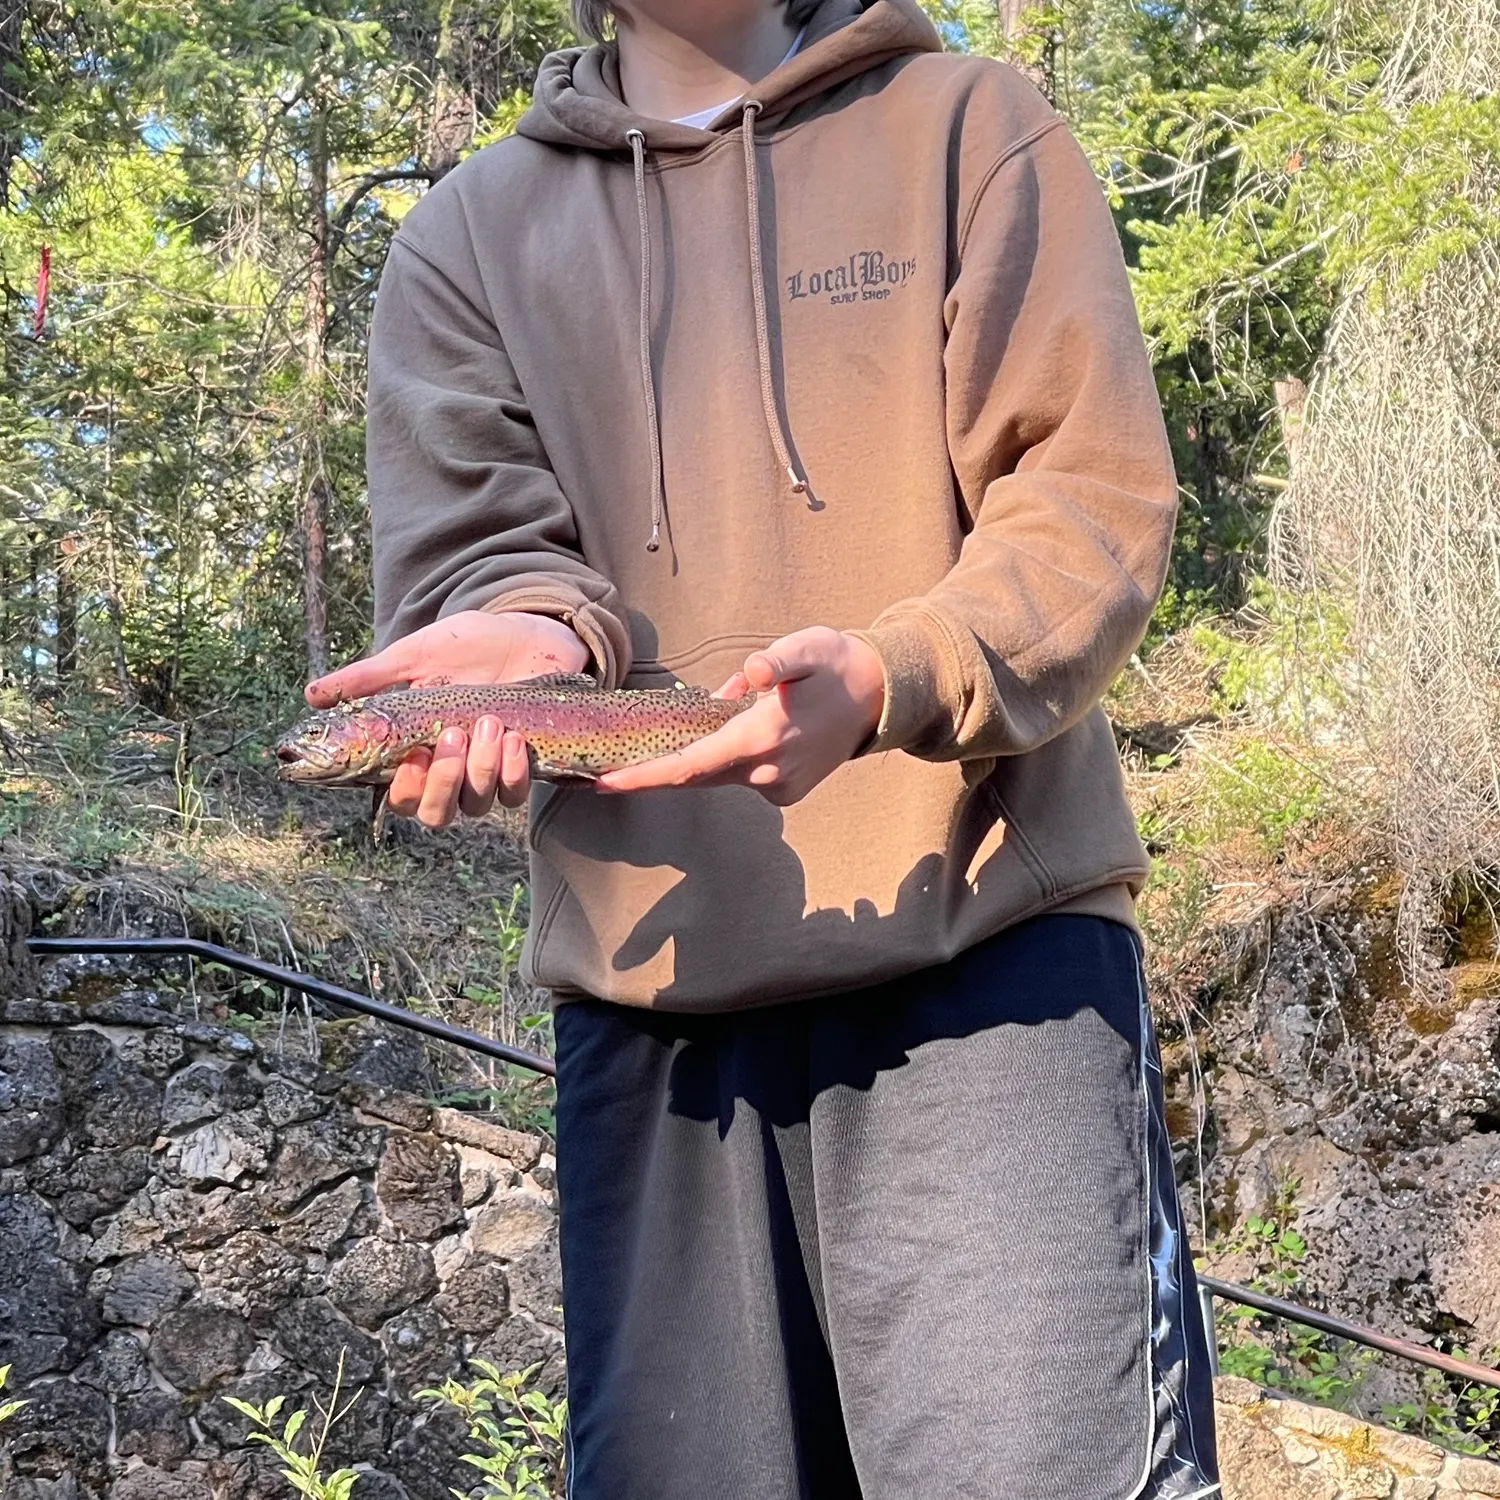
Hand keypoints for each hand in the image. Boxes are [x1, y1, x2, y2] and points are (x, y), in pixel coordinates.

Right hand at [305, 609, 589, 827]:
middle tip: (451, 736)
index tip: (411, 757)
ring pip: (474, 805)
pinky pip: (514, 794)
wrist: (524, 635)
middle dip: (442, 783)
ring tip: (489, 723)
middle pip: (435, 814)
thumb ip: (366, 678)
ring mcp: (485, 776)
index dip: (404, 790)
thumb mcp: (413, 657)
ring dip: (480, 767)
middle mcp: (449, 775)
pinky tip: (512, 738)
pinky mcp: (521, 770)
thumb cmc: (465, 647)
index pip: (401, 798)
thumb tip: (311, 694)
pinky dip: (511, 771)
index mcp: (416, 755)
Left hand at [596, 627, 884, 806]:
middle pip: (694, 777)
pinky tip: (740, 729)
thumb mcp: (805, 648)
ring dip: (699, 755)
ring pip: (718, 774)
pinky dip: (726, 758)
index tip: (605, 783)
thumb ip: (773, 662)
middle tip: (607, 771)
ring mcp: (778, 785)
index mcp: (761, 738)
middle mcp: (766, 771)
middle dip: (651, 775)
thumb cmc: (836, 666)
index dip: (643, 778)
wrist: (882, 695)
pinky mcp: (786, 789)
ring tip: (711, 717)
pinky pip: (741, 776)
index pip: (688, 767)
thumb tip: (748, 673)